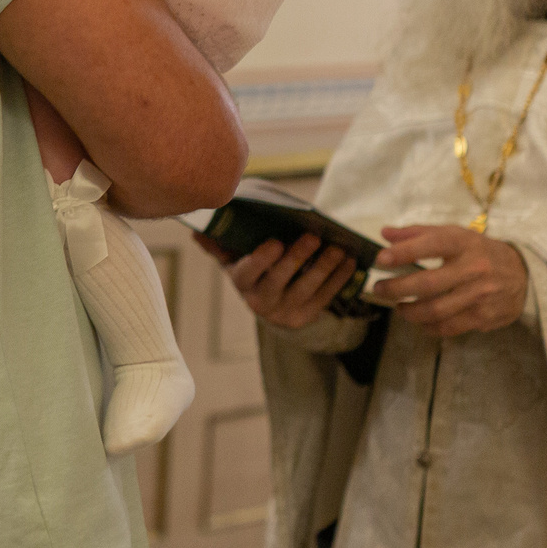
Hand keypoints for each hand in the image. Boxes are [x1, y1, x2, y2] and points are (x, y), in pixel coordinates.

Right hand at [200, 232, 358, 331]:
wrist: (270, 305)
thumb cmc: (252, 271)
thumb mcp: (233, 259)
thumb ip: (218, 244)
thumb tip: (196, 230)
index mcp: (241, 282)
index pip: (248, 272)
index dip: (262, 259)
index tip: (276, 242)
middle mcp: (260, 301)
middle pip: (280, 280)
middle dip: (298, 258)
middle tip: (314, 236)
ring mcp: (284, 312)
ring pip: (306, 289)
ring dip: (324, 268)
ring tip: (338, 248)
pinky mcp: (305, 317)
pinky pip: (325, 298)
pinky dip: (339, 279)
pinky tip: (349, 262)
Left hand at [368, 224, 526, 337]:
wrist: (524, 274)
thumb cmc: (480, 252)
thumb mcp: (455, 235)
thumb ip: (419, 233)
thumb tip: (386, 233)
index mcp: (465, 243)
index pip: (432, 244)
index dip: (405, 252)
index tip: (381, 259)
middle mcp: (474, 268)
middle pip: (429, 283)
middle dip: (398, 289)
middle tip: (380, 289)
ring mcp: (480, 295)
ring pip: (436, 310)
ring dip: (410, 312)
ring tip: (399, 308)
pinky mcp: (484, 317)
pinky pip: (449, 327)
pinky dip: (429, 327)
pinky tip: (420, 322)